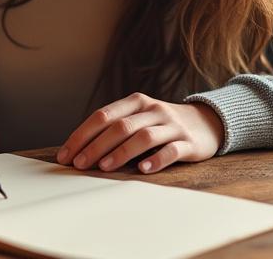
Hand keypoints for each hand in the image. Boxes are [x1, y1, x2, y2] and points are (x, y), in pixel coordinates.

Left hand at [56, 93, 223, 173]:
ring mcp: (172, 125)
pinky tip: (143, 170)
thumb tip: (79, 151)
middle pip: (120, 126)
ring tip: (105, 167)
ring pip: (143, 136)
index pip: (102, 116)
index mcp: (135, 102)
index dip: (82, 135)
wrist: (206, 123)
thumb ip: (114, 129)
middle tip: (80, 165)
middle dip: (96, 146)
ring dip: (121, 152)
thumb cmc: (161, 125)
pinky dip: (156, 160)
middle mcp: (153, 110)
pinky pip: (171, 150)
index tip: (66, 155)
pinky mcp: (189, 142)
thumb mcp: (138, 118)